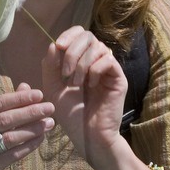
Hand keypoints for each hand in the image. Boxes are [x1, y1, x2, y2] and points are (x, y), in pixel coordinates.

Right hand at [0, 83, 54, 169]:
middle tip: (50, 107)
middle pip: (4, 119)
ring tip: (49, 123)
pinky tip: (41, 138)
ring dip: (32, 129)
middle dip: (30, 112)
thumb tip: (25, 87)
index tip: (39, 94)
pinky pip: (12, 154)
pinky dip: (29, 145)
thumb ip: (3, 106)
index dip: (19, 98)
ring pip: (10, 137)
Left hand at [42, 26, 125, 164]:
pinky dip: (95, 70)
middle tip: (66, 72)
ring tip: (76, 84)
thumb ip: (50, 66)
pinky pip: (108, 60)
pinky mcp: (118, 78)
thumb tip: (54, 44)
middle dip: (72, 51)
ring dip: (82, 64)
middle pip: (88, 35)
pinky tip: (91, 85)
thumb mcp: (53, 88)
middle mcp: (95, 60)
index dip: (68, 35)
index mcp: (80, 59)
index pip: (78, 34)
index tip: (58, 47)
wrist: (87, 135)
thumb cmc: (71, 114)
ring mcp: (108, 68)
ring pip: (98, 47)